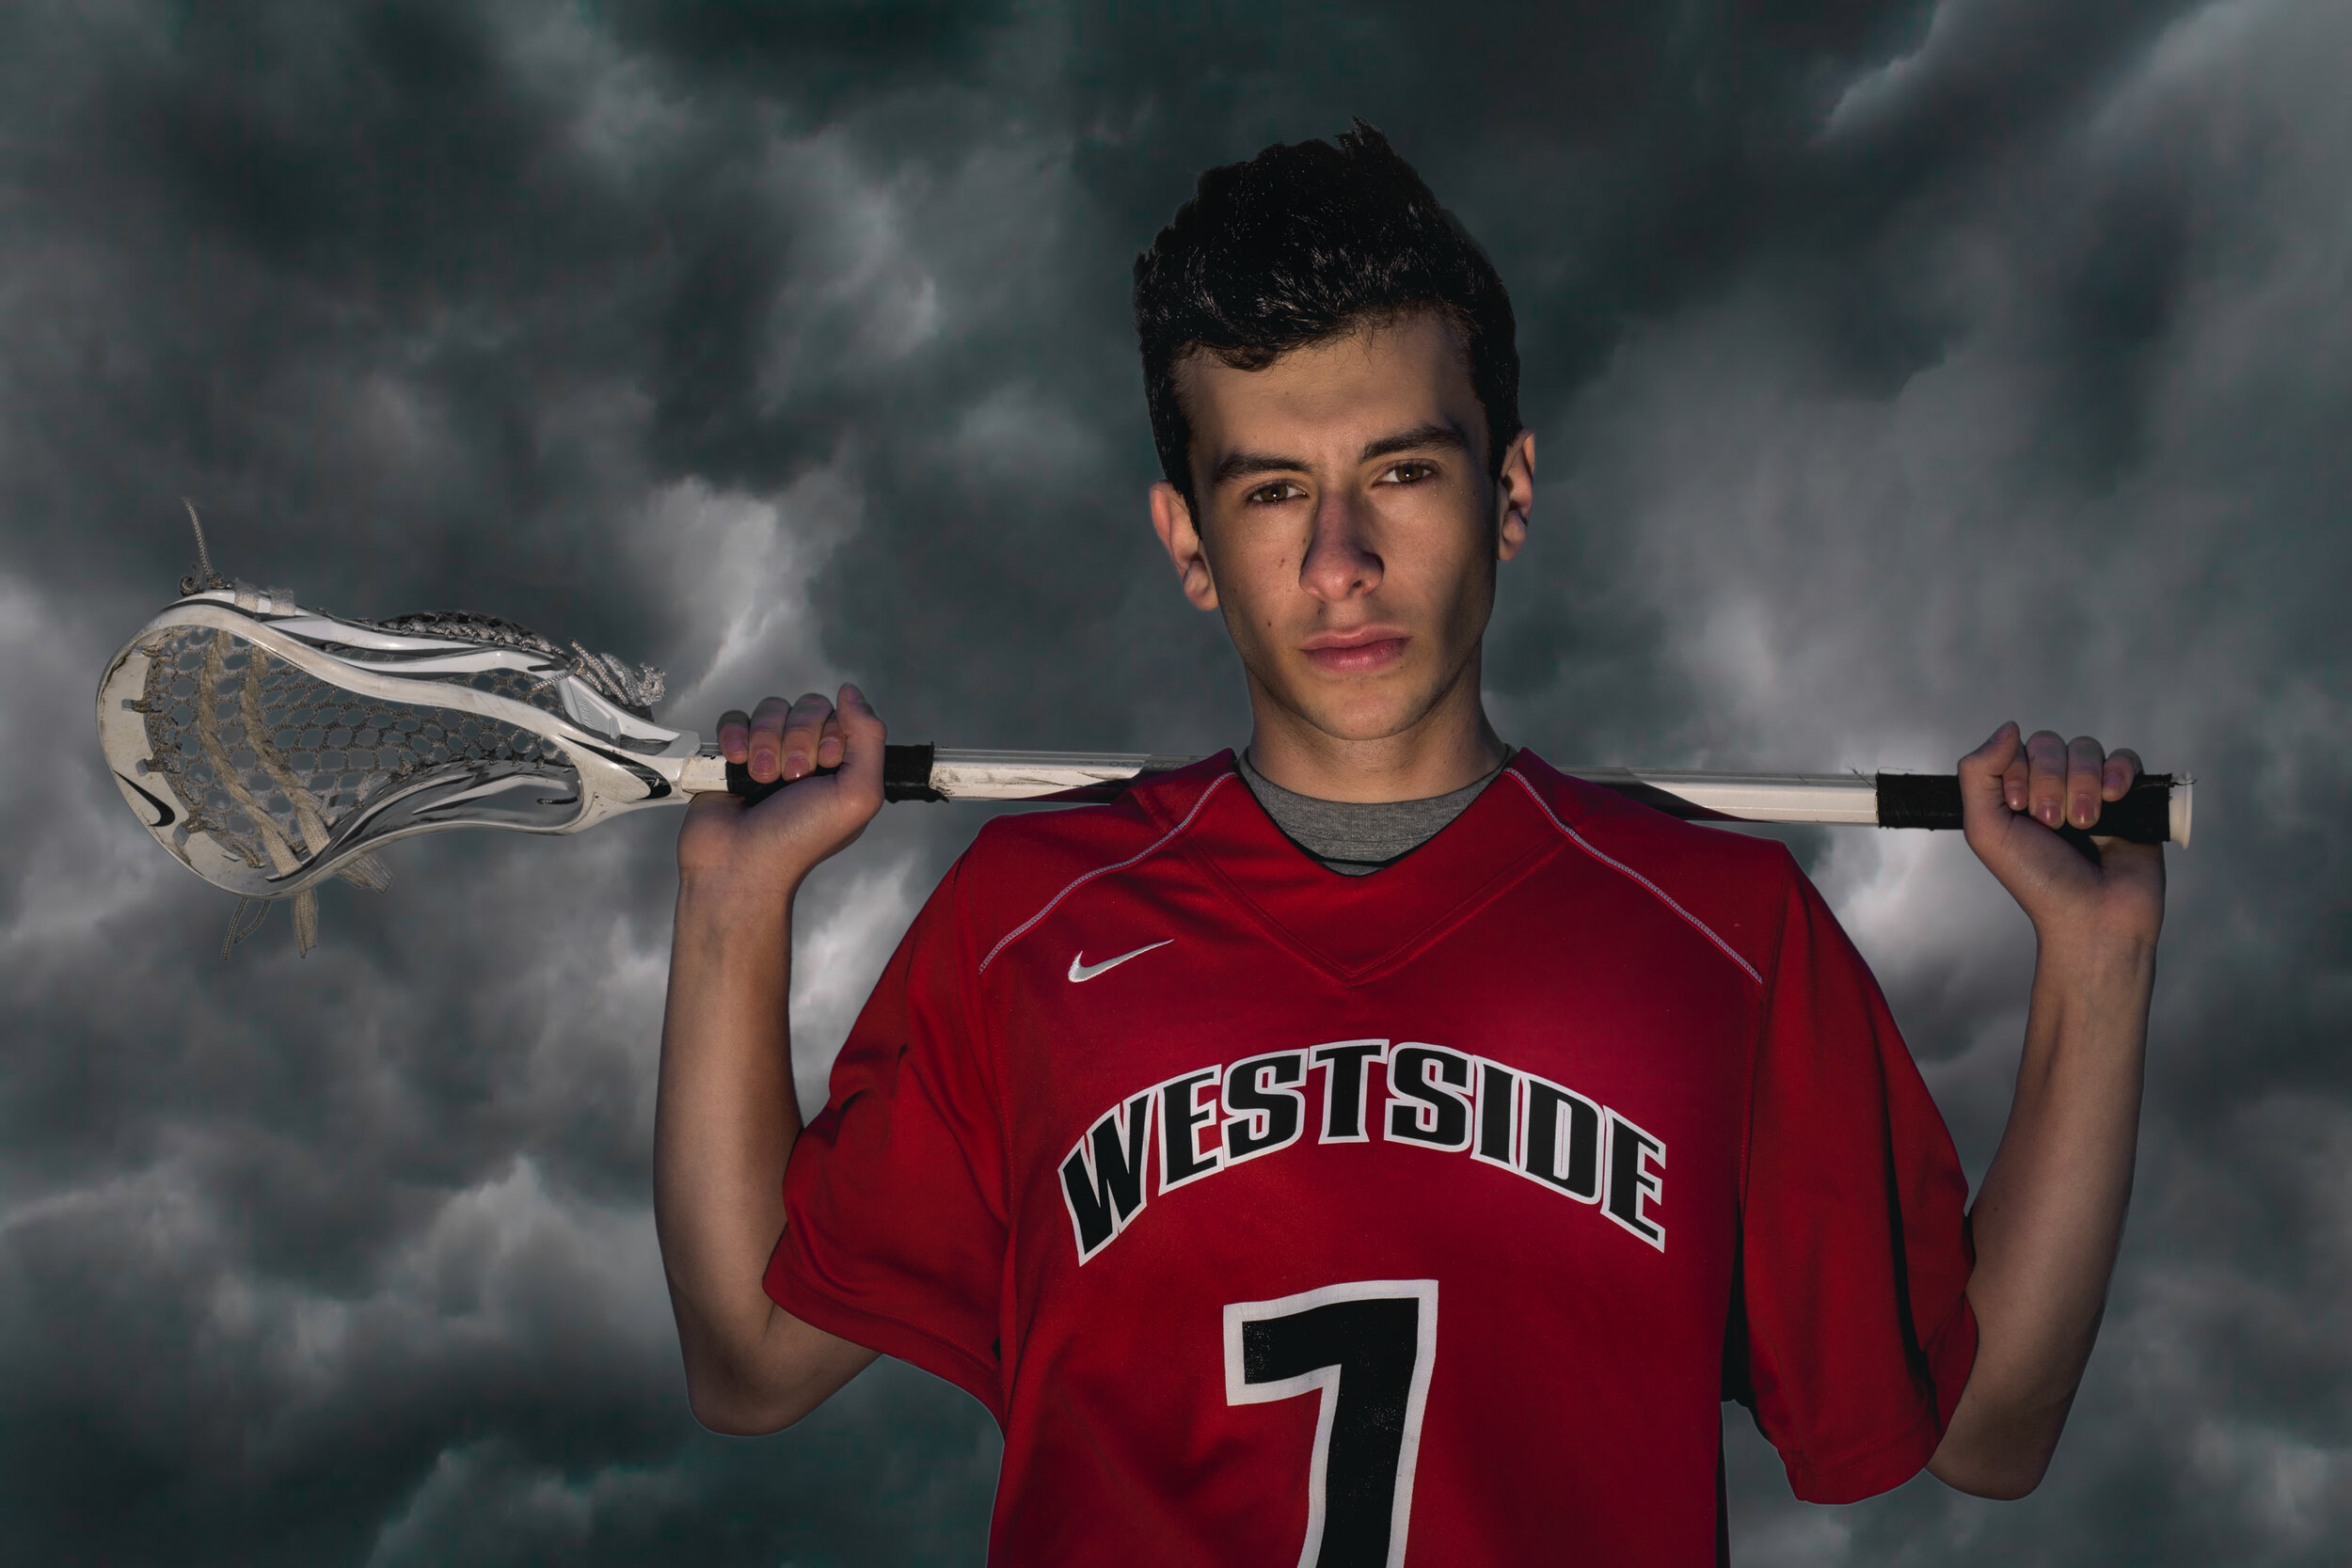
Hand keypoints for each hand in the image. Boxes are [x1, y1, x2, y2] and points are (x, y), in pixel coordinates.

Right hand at [675, 685, 884, 891]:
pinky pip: (734, 719)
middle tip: (790, 779)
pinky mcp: (732, 756)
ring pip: (770, 710)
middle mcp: (808, 757)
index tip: (825, 768)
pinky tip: (736, 762)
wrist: (739, 865)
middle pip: (807, 707)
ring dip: (765, 743)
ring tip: (762, 780)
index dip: (831, 734)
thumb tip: (851, 692)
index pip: (842, 715)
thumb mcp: (858, 795)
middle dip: (797, 740)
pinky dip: (734, 736)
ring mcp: (768, 754)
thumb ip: (869, 738)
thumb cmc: (800, 839)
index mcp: (842, 767)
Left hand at [1958, 723, 2164, 950]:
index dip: (2020, 772)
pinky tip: (2114, 798)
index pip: (2016, 748)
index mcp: (2016, 793)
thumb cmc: (2037, 880)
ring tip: (2086, 823)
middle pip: (2051, 745)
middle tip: (2053, 823)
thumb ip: (1979, 774)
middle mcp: (2052, 788)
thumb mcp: (1986, 829)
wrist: (2093, 914)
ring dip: (2083, 783)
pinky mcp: (2131, 799)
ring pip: (2087, 749)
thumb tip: (2009, 727)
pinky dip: (2119, 773)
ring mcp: (2092, 791)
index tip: (2020, 811)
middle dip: (2050, 781)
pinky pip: (2126, 759)